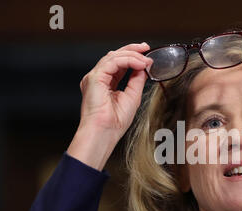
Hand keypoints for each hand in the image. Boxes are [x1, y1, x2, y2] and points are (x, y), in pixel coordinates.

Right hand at [67, 42, 152, 169]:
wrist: (105, 132)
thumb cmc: (115, 121)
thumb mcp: (133, 96)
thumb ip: (137, 80)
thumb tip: (144, 67)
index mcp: (105, 83)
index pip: (119, 64)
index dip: (133, 56)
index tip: (147, 54)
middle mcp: (98, 78)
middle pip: (115, 56)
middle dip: (132, 50)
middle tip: (146, 48)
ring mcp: (94, 77)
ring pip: (113, 56)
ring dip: (132, 55)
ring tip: (146, 60)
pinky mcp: (94, 77)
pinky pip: (113, 62)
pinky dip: (128, 60)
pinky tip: (139, 64)